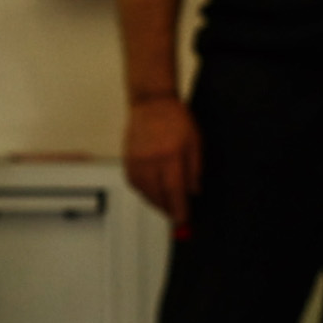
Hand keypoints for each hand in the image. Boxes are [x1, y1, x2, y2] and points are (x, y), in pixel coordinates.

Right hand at [123, 96, 197, 223]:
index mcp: (170, 155)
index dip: (178, 208)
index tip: (183, 220)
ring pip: (143, 191)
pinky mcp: (127, 158)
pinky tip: (152, 193)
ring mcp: (136, 159)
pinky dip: (143, 192)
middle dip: (167, 209)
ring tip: (166, 206)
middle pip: (157, 195)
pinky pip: (133, 183)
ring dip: (155, 202)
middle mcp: (150, 160)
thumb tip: (193, 192)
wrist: (151, 102)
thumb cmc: (176, 119)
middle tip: (176, 216)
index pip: (174, 190)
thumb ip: (195, 169)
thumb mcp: (195, 142)